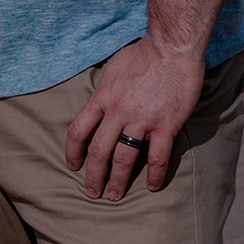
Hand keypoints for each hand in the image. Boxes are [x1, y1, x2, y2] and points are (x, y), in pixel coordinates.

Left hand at [64, 38, 203, 200]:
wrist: (171, 47)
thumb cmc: (142, 53)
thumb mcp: (113, 68)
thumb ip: (105, 89)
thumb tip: (101, 102)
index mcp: (102, 98)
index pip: (78, 130)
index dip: (73, 151)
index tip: (73, 165)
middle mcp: (118, 112)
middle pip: (98, 151)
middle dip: (93, 175)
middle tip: (92, 192)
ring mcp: (142, 120)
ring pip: (124, 158)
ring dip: (118, 180)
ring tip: (114, 196)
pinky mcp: (165, 125)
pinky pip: (158, 157)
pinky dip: (155, 175)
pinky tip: (153, 186)